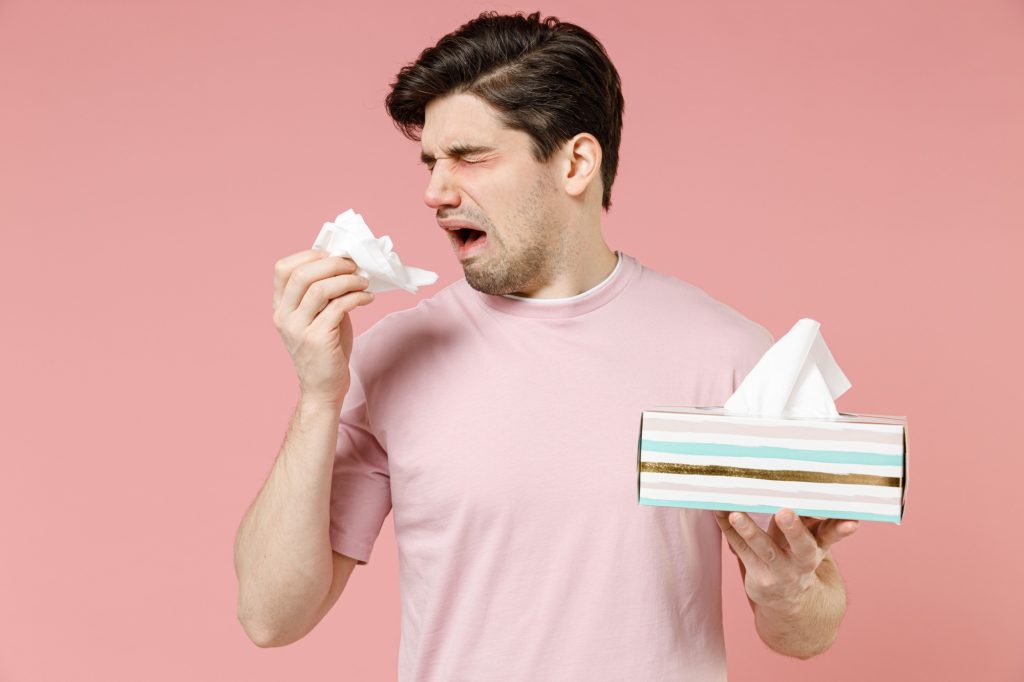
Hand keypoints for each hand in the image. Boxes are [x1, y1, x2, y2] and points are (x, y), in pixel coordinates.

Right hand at [272, 249, 374, 407]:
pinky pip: (338, 307)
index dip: (309, 256)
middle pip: (302, 274)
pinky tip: (367, 298)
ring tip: (363, 282)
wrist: (323, 388)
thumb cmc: (325, 350)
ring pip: (320, 289)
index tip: (333, 256)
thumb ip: (322, 293)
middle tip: (354, 266)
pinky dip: (356, 297)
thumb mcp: (318, 316)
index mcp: (280, 307)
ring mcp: (298, 329)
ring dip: (347, 280)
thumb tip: (343, 264)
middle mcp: (284, 316)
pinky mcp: (317, 340)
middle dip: (333, 264)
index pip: (283, 269)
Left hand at [714, 509, 858, 611]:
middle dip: (794, 529)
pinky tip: (718, 511)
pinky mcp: (756, 575)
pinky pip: (740, 549)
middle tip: (785, 513)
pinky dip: (728, 529)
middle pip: (801, 545)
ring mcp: (778, 570)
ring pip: (764, 549)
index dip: (842, 529)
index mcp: (818, 548)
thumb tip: (826, 491)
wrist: (790, 603)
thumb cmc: (799, 557)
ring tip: (736, 515)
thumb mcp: (815, 543)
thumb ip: (820, 522)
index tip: (852, 521)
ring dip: (750, 530)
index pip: (832, 536)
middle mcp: (801, 561)